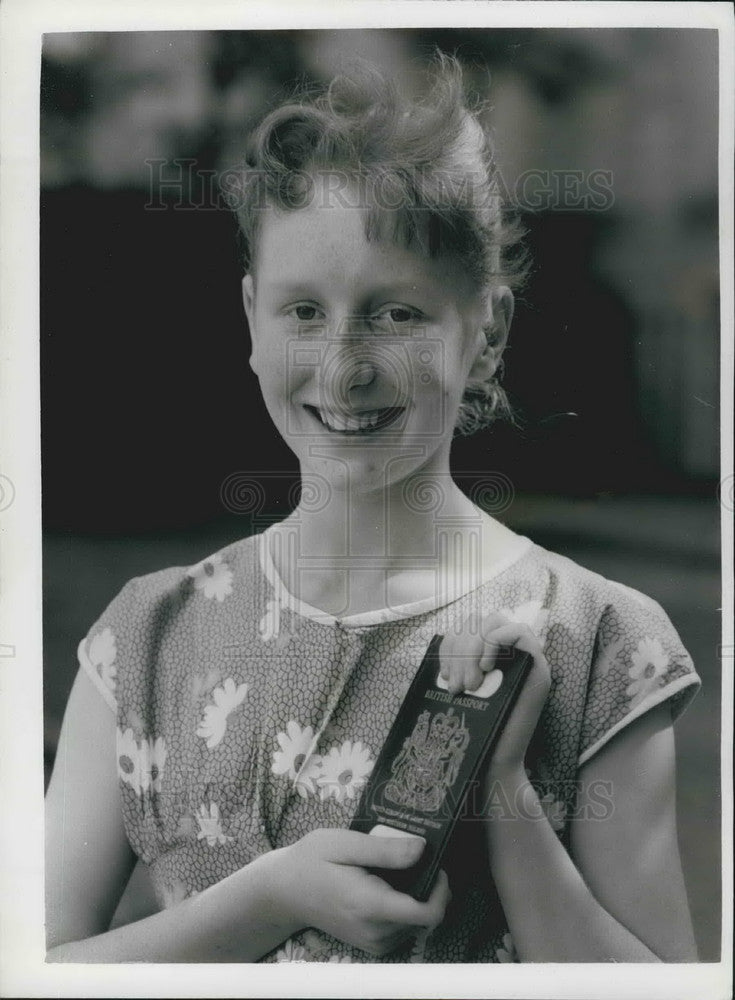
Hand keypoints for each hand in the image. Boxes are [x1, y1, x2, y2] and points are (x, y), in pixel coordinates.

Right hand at [268, 829, 450, 955]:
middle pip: (426, 917)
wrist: (284, 891)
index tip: (435, 865)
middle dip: (427, 887)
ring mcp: (374, 942)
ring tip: (391, 871)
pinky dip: (404, 908)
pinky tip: (385, 886)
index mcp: (370, 905)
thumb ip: (385, 849)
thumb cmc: (311, 861)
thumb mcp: (344, 843)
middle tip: (407, 860)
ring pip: (417, 923)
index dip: (441, 890)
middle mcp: (376, 932)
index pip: (427, 914)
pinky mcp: (372, 944)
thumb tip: (422, 850)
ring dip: (416, 897)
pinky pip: (403, 928)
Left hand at [439, 609, 550, 781]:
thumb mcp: (442, 703)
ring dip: (474, 647)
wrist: (493, 763)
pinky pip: (519, 630)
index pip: (466, 626)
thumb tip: (397, 684)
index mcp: (484, 656)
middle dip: (461, 648)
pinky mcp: (538, 666)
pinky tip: (484, 669)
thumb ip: (424, 690)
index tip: (444, 676)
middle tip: (457, 685)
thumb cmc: (469, 735)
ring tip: (470, 684)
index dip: (451, 645)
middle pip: (479, 620)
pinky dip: (495, 642)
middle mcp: (506, 653)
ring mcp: (524, 658)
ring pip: (496, 621)